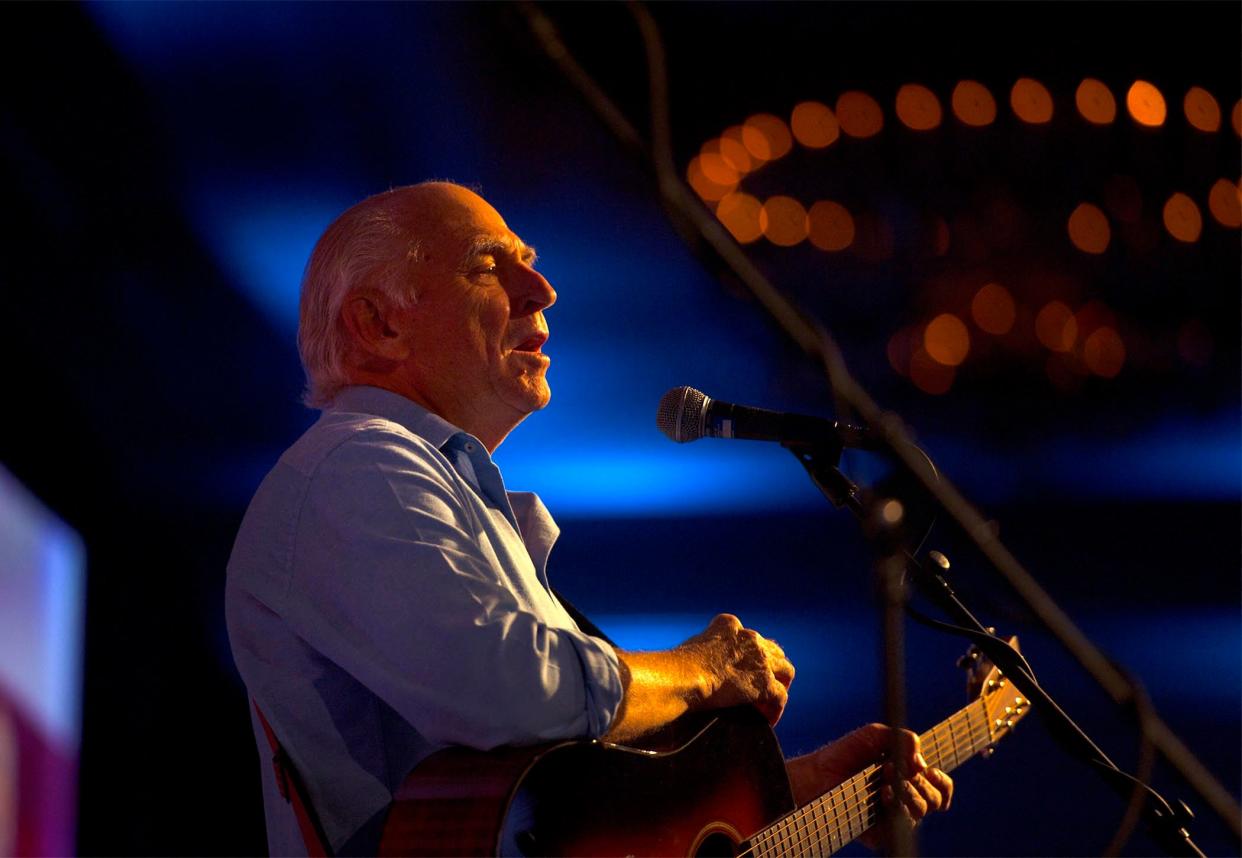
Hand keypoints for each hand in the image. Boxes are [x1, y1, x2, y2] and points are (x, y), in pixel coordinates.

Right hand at [677, 613, 794, 725]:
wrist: (682, 678)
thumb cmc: (675, 667)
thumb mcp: (690, 647)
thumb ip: (703, 651)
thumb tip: (696, 667)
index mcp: (728, 625)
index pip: (749, 637)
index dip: (750, 655)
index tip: (743, 668)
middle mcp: (749, 638)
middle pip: (772, 651)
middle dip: (769, 667)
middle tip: (761, 685)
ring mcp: (760, 660)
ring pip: (785, 671)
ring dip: (779, 685)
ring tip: (768, 703)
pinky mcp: (765, 683)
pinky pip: (779, 698)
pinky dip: (774, 710)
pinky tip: (766, 721)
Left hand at [786, 723, 952, 849]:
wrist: (816, 774)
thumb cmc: (844, 755)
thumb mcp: (873, 736)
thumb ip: (901, 737)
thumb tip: (920, 757)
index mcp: (909, 781)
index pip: (941, 789)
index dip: (942, 781)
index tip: (928, 769)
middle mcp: (906, 802)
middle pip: (936, 799)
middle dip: (920, 779)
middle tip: (894, 765)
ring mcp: (894, 818)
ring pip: (922, 809)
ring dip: (909, 788)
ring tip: (886, 774)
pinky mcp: (882, 833)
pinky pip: (903, 824)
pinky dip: (898, 804)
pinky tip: (885, 793)